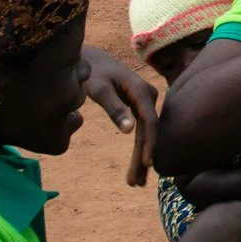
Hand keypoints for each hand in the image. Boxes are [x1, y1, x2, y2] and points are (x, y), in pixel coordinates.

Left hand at [79, 46, 157, 183]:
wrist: (91, 58)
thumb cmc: (92, 72)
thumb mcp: (99, 89)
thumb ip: (114, 109)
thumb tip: (128, 130)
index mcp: (140, 90)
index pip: (149, 121)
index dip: (150, 144)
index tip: (146, 164)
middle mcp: (148, 95)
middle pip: (150, 131)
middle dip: (143, 157)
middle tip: (135, 183)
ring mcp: (146, 101)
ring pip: (148, 133)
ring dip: (142, 156)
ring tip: (136, 182)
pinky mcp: (141, 106)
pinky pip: (143, 129)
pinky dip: (140, 147)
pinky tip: (139, 166)